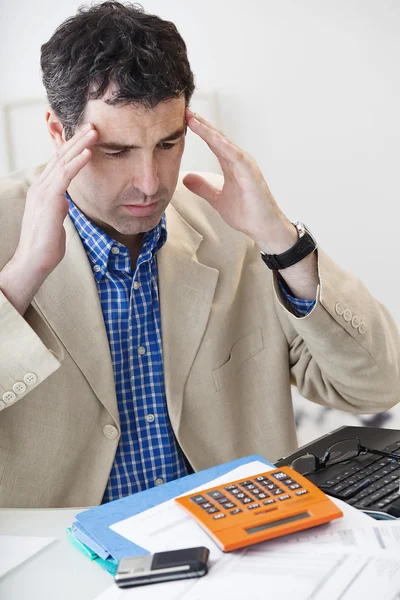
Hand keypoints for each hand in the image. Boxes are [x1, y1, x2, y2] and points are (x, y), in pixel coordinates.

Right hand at [14, 123, 97, 278]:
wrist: (34, 261)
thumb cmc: (45, 246)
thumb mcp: (54, 221)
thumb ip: (58, 208)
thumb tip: (64, 201)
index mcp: (41, 191)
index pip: (58, 164)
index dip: (72, 150)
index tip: (87, 139)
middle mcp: (40, 187)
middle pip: (60, 157)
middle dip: (77, 140)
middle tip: (92, 126)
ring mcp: (42, 192)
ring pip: (63, 161)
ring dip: (80, 145)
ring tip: (94, 132)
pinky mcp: (48, 199)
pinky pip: (65, 175)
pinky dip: (77, 162)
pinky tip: (88, 152)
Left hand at [183, 109, 296, 253]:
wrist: (264, 228)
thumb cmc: (248, 213)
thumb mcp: (218, 199)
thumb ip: (203, 188)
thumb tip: (186, 178)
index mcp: (231, 164)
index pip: (213, 143)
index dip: (199, 131)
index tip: (184, 120)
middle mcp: (239, 160)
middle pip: (217, 138)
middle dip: (202, 124)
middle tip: (185, 110)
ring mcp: (245, 165)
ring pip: (225, 143)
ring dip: (209, 131)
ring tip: (193, 119)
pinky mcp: (250, 173)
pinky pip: (235, 156)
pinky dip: (223, 146)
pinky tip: (212, 138)